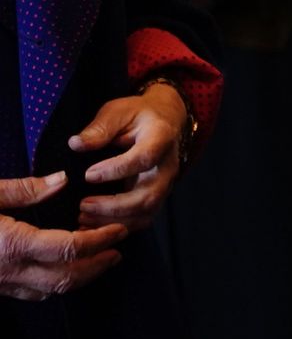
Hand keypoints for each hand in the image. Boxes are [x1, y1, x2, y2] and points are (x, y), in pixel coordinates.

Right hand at [0, 171, 124, 299]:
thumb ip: (26, 189)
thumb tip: (62, 180)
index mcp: (13, 244)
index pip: (70, 248)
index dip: (100, 240)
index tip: (118, 230)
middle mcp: (11, 270)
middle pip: (67, 276)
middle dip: (98, 264)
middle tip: (118, 249)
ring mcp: (3, 284)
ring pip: (52, 290)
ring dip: (82, 277)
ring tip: (100, 260)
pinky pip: (34, 293)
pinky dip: (57, 284)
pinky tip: (65, 270)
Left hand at [70, 84, 187, 230]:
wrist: (163, 121)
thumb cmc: (137, 115)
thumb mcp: (118, 111)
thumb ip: (100, 128)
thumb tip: (76, 144)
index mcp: (161, 138)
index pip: (144, 158)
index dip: (116, 170)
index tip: (88, 175)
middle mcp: (167, 165)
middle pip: (149, 195)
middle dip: (114, 206)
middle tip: (83, 205)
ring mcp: (164, 184)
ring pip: (146, 213)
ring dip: (113, 220)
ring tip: (83, 217)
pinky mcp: (156, 197)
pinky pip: (141, 220)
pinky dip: (117, 227)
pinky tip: (91, 225)